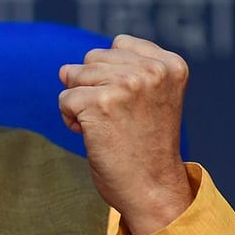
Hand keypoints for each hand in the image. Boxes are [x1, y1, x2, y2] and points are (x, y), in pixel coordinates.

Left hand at [59, 34, 192, 234]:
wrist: (152, 190)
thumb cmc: (147, 147)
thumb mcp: (152, 97)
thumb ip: (120, 70)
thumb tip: (63, 69)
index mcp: (170, 65)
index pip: (119, 45)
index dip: (113, 75)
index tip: (132, 105)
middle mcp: (151, 70)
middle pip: (93, 59)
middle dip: (94, 88)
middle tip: (118, 120)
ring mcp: (126, 85)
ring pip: (75, 75)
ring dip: (80, 103)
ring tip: (106, 127)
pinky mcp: (99, 103)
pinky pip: (64, 99)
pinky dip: (70, 119)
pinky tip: (93, 136)